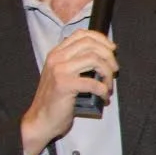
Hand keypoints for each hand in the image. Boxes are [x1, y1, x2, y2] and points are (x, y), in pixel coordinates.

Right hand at [21, 29, 116, 154]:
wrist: (41, 119)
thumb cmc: (57, 98)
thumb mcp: (64, 74)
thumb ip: (78, 62)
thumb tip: (104, 54)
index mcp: (56, 53)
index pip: (81, 34)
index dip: (101, 39)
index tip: (112, 49)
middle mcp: (56, 58)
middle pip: (90, 45)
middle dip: (109, 56)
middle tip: (114, 70)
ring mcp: (59, 71)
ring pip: (94, 60)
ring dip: (107, 73)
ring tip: (108, 85)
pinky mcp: (64, 85)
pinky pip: (93, 82)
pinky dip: (104, 90)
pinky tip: (104, 97)